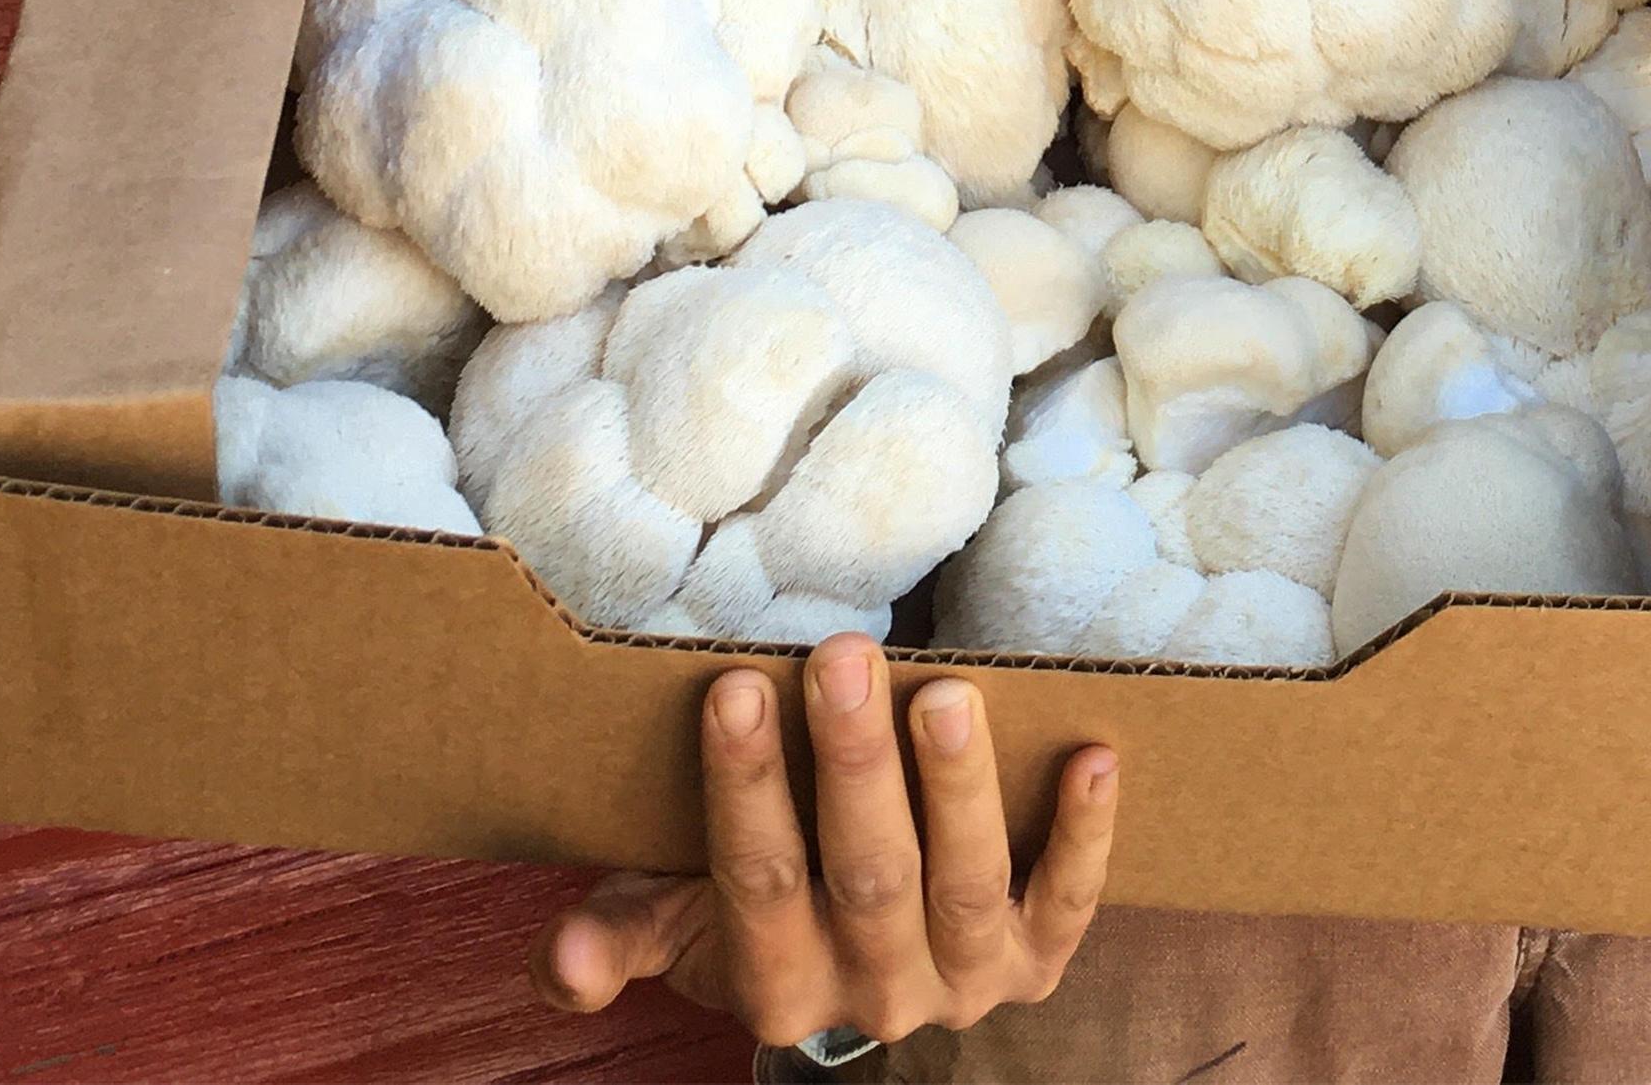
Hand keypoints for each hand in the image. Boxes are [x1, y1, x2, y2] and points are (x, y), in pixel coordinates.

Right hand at [528, 637, 1116, 1047]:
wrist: (861, 975)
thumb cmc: (762, 907)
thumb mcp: (677, 920)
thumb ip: (621, 934)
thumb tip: (559, 964)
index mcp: (774, 983)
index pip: (754, 881)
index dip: (746, 787)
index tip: (739, 684)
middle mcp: (873, 994)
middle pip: (865, 876)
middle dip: (854, 765)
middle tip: (845, 656)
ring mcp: (963, 980)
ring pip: (964, 885)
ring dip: (959, 791)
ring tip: (948, 695)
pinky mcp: (1039, 960)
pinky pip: (1068, 900)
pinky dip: (1083, 835)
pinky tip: (1091, 755)